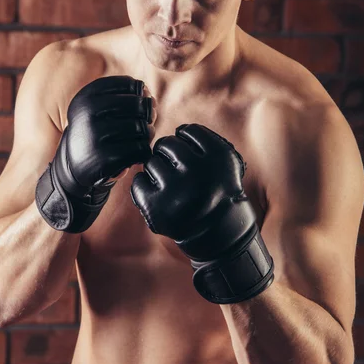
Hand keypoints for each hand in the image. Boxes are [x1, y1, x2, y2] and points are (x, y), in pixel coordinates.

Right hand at [36, 75, 152, 232]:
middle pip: (139, 105)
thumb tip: (150, 97)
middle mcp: (88, 113)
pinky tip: (137, 154)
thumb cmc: (95, 132)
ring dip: (148, 134)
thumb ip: (125, 96)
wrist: (73, 167)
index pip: (131, 85)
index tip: (139, 104)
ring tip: (141, 139)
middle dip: (148, 114)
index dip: (142, 94)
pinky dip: (144, 152)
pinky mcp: (104, 159)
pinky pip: (140, 150)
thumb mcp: (98, 108)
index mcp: (86, 96)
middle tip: (146, 123)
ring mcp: (94, 136)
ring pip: (142, 128)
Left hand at [130, 123, 273, 303]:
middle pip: (167, 144)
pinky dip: (144, 186)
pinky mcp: (157, 208)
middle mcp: (198, 171)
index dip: (188, 141)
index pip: (189, 131)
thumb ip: (205, 140)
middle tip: (178, 171)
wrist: (218, 234)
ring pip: (152, 162)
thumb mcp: (224, 161)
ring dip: (158, 170)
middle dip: (170, 155)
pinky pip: (138, 181)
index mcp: (219, 156)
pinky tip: (158, 194)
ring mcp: (176, 191)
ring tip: (172, 186)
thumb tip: (176, 129)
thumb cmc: (217, 191)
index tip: (193, 155)